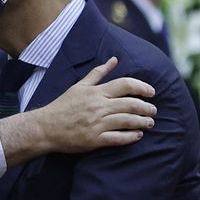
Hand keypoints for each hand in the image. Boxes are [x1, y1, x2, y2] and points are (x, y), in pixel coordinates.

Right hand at [31, 59, 156, 153]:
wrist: (46, 127)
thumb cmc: (63, 106)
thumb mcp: (80, 86)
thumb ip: (98, 73)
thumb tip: (114, 59)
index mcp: (96, 92)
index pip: (125, 85)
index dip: (142, 87)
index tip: (151, 93)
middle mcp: (99, 107)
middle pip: (131, 104)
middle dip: (146, 108)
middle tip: (153, 111)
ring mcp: (97, 124)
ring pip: (127, 121)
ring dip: (142, 122)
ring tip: (150, 123)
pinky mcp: (94, 140)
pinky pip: (118, 138)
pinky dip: (131, 137)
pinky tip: (138, 135)